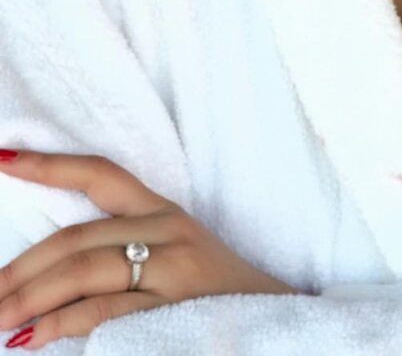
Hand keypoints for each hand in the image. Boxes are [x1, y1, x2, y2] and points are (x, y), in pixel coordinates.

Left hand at [0, 149, 305, 349]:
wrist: (279, 322)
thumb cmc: (218, 295)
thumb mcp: (176, 259)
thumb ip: (124, 255)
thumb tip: (51, 275)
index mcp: (164, 211)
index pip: (101, 173)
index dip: (51, 164)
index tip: (4, 158)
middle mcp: (167, 229)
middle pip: (76, 237)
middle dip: (20, 269)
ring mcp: (171, 267)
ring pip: (83, 269)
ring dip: (29, 297)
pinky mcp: (173, 305)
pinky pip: (104, 311)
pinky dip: (61, 324)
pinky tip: (32, 338)